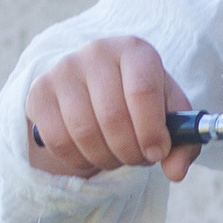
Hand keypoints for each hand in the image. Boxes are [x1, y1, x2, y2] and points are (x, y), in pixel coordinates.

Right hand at [24, 35, 196, 180]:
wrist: (94, 91)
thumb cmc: (140, 104)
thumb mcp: (169, 116)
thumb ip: (183, 143)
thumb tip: (176, 172)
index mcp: (135, 50)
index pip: (142, 91)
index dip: (151, 131)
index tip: (157, 154)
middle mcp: (97, 52)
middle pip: (112, 117)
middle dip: (130, 151)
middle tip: (138, 159)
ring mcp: (64, 70)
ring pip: (84, 132)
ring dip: (106, 158)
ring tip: (117, 156)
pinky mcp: (39, 92)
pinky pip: (58, 141)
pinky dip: (79, 159)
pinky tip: (91, 154)